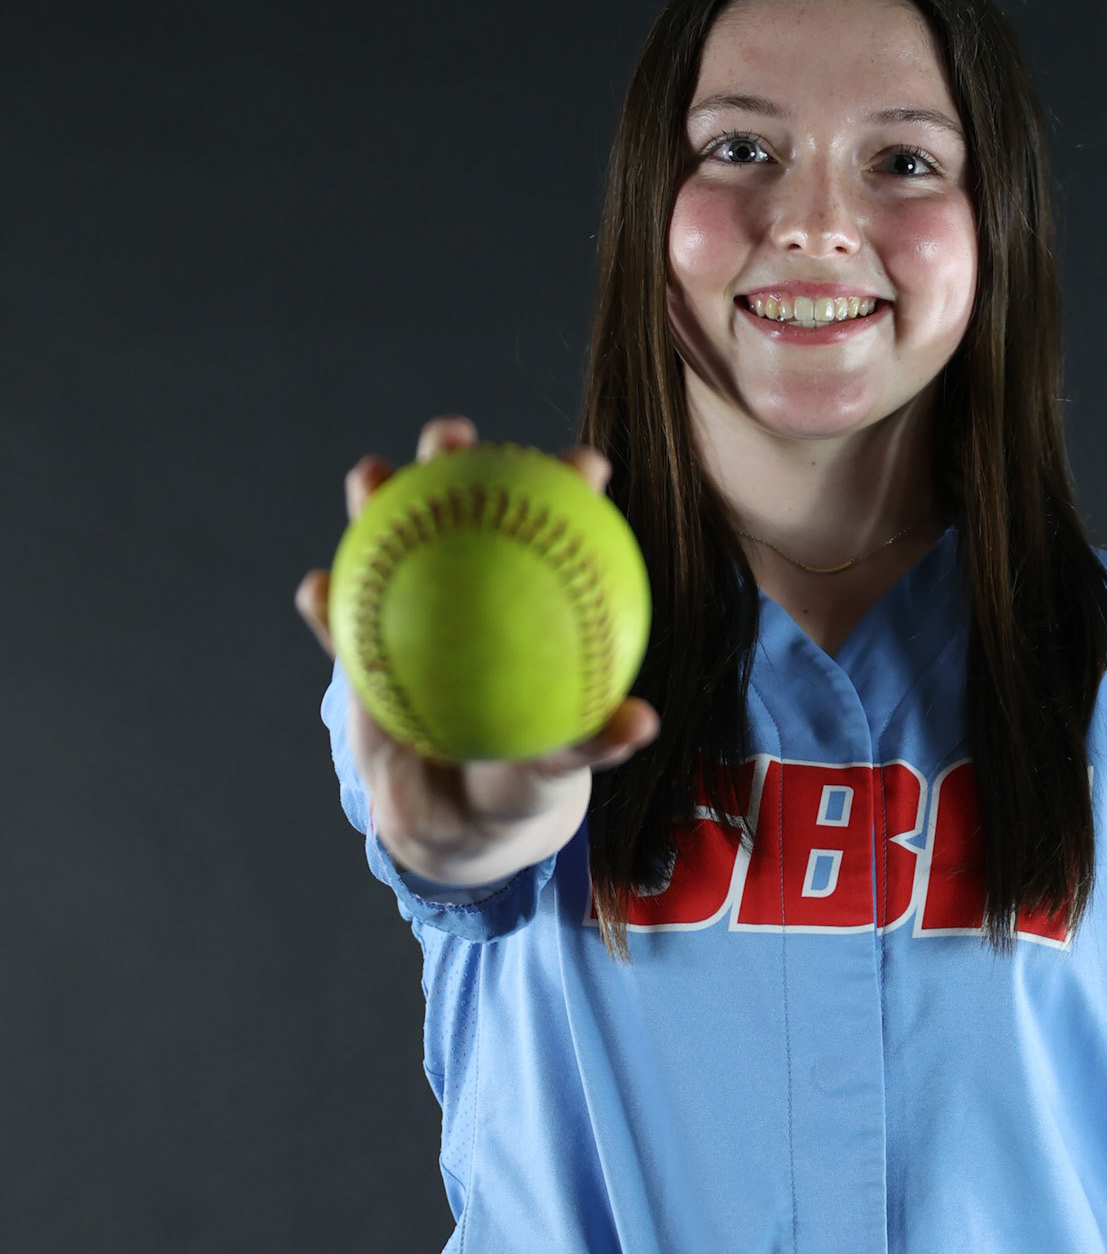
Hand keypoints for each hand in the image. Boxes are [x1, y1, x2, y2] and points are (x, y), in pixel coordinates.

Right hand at [295, 415, 659, 886]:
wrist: (452, 817)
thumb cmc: (518, 783)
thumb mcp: (556, 769)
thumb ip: (591, 743)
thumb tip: (641, 723)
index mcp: (526, 600)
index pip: (551, 527)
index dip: (567, 486)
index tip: (585, 465)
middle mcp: (466, 586)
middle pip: (458, 502)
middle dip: (452, 454)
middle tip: (453, 436)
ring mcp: (407, 607)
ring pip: (388, 538)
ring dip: (376, 499)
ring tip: (370, 477)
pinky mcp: (359, 644)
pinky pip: (339, 620)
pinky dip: (327, 604)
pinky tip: (320, 591)